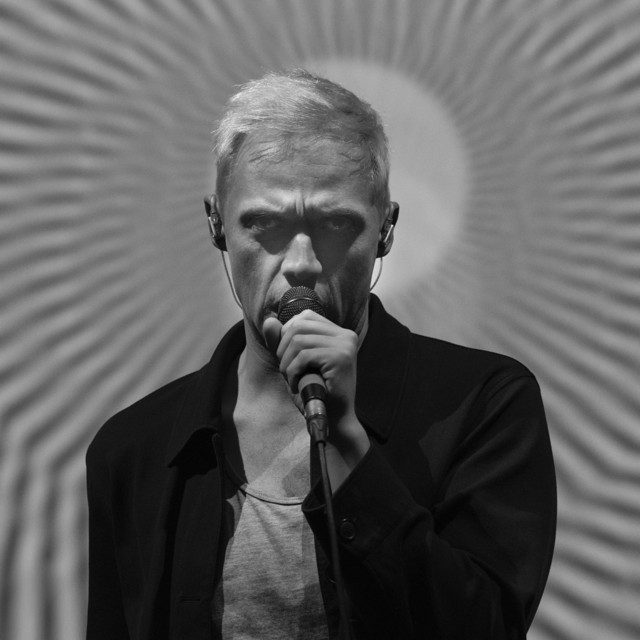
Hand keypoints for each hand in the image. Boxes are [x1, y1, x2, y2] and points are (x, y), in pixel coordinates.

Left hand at [263, 310, 368, 478]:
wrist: (335, 420)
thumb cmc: (315, 392)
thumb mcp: (296, 363)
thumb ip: (282, 341)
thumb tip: (268, 320)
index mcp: (339, 333)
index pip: (305, 317)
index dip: (288, 334)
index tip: (289, 357)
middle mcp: (345, 335)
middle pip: (299, 326)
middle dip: (284, 349)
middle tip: (288, 372)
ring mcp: (345, 345)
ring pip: (298, 341)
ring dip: (287, 363)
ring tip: (292, 380)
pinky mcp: (340, 357)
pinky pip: (303, 356)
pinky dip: (293, 372)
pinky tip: (296, 385)